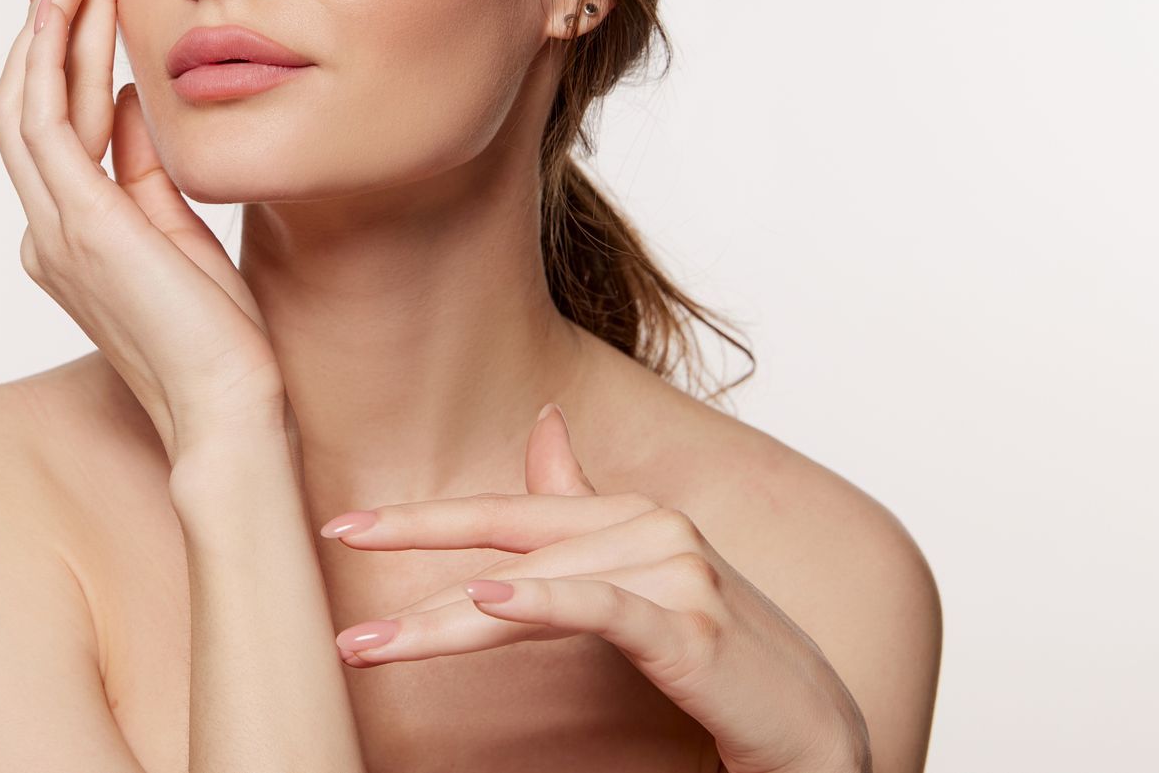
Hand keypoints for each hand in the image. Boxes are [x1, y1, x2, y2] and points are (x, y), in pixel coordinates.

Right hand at [0, 0, 285, 460]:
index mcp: (67, 235)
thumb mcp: (177, 230)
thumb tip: (135, 99)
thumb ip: (145, 167)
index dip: (59, 51)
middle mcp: (46, 230)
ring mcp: (54, 229)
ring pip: (28, 99)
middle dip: (46, 19)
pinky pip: (49, 120)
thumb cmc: (216, 336)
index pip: (53, 123)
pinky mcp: (81, 225)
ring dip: (49, 21)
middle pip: (27, 100)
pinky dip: (54, 55)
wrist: (228, 406)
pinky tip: (72, 4)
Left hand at [318, 404, 870, 772]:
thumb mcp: (641, 580)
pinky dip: (543, 602)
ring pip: (535, 588)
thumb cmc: (724, 661)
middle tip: (339, 623)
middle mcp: (650, 525)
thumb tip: (545, 426)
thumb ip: (585, 511)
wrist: (819, 732)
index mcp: (627, 514)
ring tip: (374, 646)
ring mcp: (677, 569)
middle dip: (412, 587)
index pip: (504, 513)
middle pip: (505, 554)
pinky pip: (601, 609)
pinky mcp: (695, 626)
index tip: (341, 527)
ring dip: (445, 624)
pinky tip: (486, 604)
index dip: (421, 521)